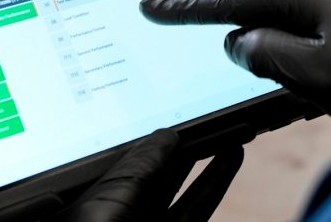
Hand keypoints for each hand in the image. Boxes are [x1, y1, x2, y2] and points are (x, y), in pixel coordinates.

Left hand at [51, 129, 242, 221]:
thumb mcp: (117, 192)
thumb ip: (142, 165)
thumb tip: (166, 136)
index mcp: (98, 198)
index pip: (130, 160)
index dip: (156, 139)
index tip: (179, 118)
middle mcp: (126, 211)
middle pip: (161, 172)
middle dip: (187, 146)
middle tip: (211, 121)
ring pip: (185, 189)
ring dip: (210, 160)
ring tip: (231, 132)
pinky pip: (199, 206)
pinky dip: (217, 180)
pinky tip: (232, 156)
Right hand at [141, 0, 330, 141]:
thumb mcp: (315, 75)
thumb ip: (266, 56)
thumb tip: (239, 41)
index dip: (187, 4)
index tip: (154, 3)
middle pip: (262, 5)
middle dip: (249, 34)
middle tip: (249, 56)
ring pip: (294, 15)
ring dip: (290, 46)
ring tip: (316, 82)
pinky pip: (319, 18)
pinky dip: (313, 43)